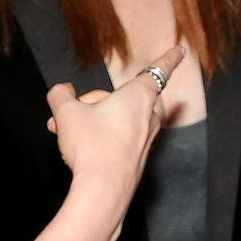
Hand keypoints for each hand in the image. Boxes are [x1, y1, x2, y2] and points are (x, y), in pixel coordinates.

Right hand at [47, 44, 183, 227]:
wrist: (102, 190)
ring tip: (65, 134)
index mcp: (139, 96)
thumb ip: (61, 95)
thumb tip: (62, 91)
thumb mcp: (66, 113)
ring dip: (90, 122)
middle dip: (90, 104)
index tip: (180, 50)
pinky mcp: (138, 158)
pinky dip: (99, 139)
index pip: (157, 70)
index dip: (168, 58)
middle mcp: (148, 116)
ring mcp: (145, 139)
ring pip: (116, 119)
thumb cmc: (91, 146)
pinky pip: (117, 138)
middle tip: (65, 117)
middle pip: (120, 97)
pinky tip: (78, 150)